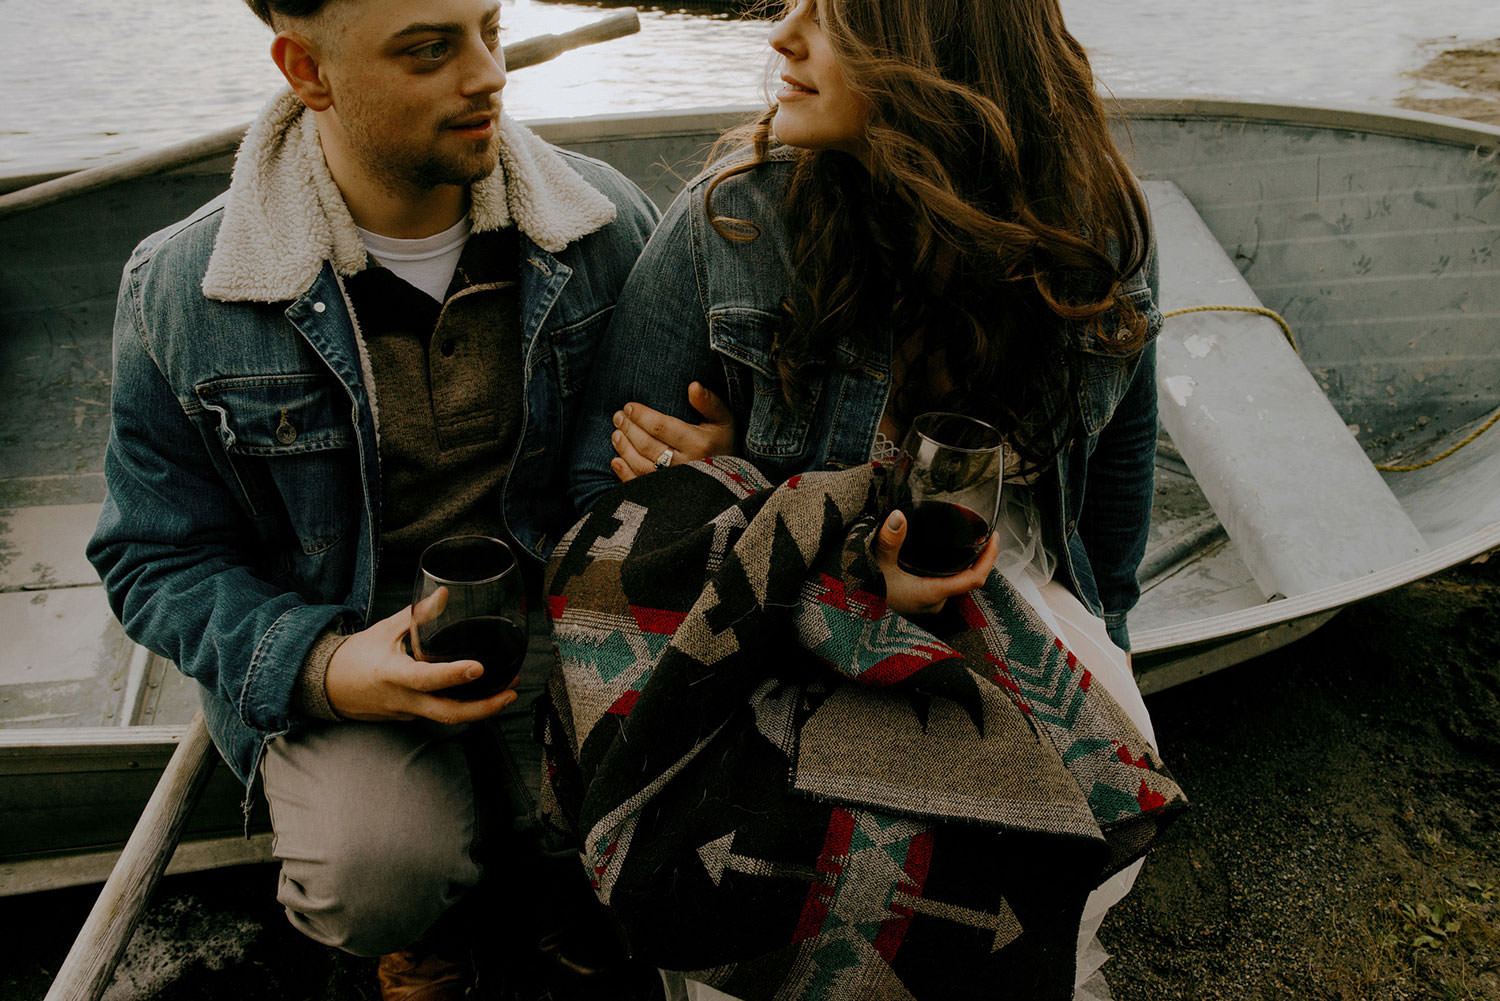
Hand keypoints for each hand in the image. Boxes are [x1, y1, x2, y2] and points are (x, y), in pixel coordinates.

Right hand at [324, 588, 517, 723]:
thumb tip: (445, 593)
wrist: (328, 686)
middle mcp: (401, 699)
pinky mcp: (411, 717)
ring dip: (481, 708)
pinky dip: (463, 704)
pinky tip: (483, 691)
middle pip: (447, 714)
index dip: (452, 675)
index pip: (425, 678)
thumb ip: (418, 614)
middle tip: (511, 692)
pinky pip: (440, 713)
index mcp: (391, 674)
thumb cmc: (356, 655)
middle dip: (484, 708)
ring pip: (448, 717)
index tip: (478, 668)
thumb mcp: (385, 629)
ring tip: (507, 690)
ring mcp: (407, 713)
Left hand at [610, 382, 733, 481]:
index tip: (629, 407)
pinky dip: (625, 474)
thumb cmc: (723, 444)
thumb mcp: (724, 420)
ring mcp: (674, 484)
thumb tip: (693, 385)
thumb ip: (708, 402)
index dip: (641, 416)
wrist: (732, 483)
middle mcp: (686, 465)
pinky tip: (616, 460)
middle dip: (629, 429)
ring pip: (641, 465)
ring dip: (624, 448)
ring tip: (616, 434)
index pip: (661, 427)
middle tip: (618, 417)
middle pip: (647, 445)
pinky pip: (641, 486)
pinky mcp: (666, 497)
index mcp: (699, 444)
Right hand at [873, 509, 1000, 616]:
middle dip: (976, 557)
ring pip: (954, 583)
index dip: (989, 558)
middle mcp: (934, 603)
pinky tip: (940, 560)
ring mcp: (927, 606)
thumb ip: (888, 541)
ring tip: (964, 542)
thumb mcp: (876, 565)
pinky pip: (942, 587)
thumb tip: (898, 516)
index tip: (994, 537)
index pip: (975, 578)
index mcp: (932, 593)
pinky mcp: (918, 605)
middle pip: (967, 579)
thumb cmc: (866, 597)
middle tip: (980, 534)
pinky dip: (947, 572)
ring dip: (961, 565)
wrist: (854, 618)